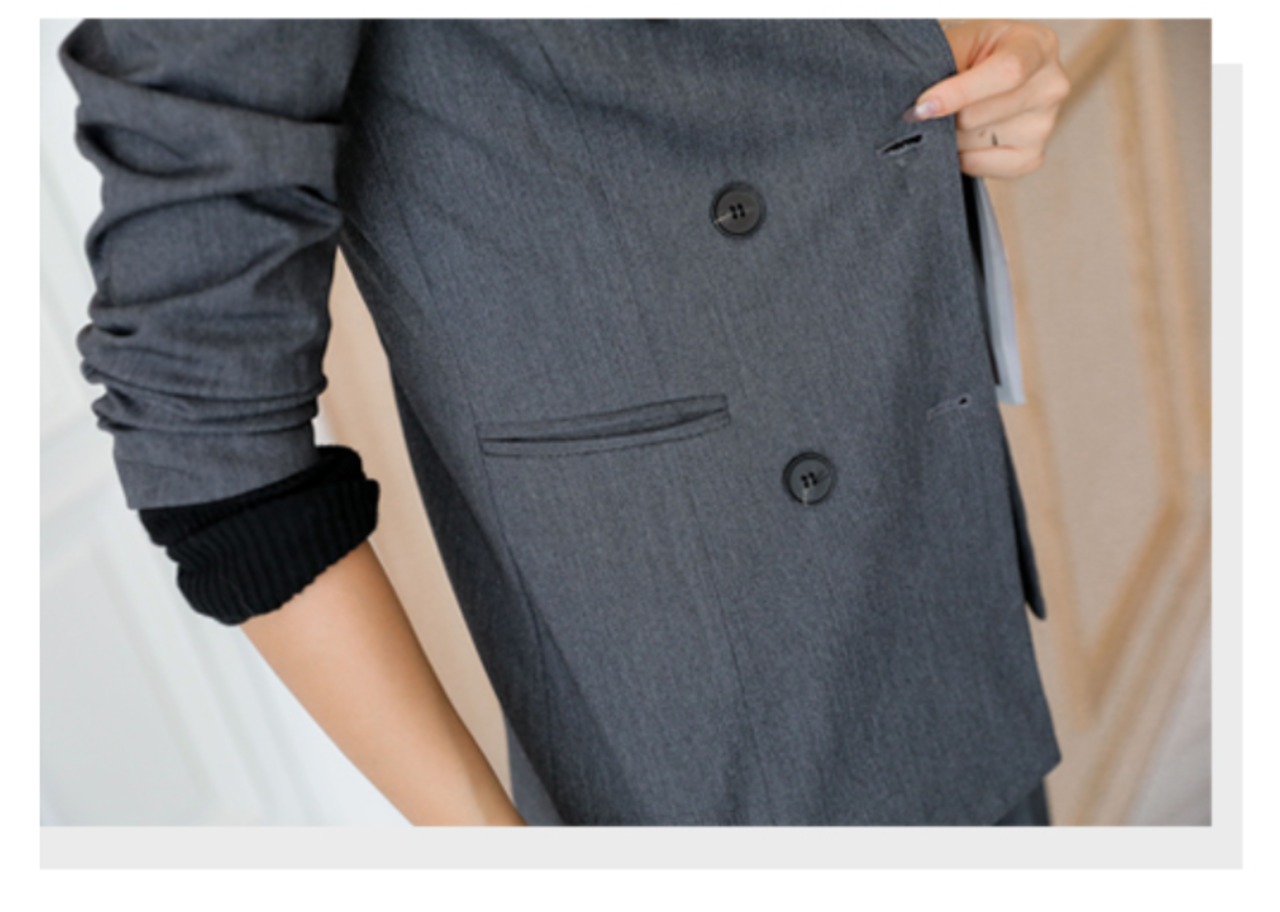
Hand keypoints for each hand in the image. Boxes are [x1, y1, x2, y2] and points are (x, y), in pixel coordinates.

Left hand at [905, 20, 1070, 178]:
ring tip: (957, 117)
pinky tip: (967, 138)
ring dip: (953, 136)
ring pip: (977, 142)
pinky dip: (963, 157)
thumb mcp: (962, 41)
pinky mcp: (1032, 156)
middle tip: (933, 109)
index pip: (1007, 72)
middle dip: (947, 116)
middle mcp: (1050, 85)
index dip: (960, 93)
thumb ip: (945, 64)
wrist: (990, 76)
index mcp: (1036, 45)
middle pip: (982, 113)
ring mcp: (1045, 124)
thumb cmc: (976, 54)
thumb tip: (923, 109)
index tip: (922, 107)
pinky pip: (983, 165)